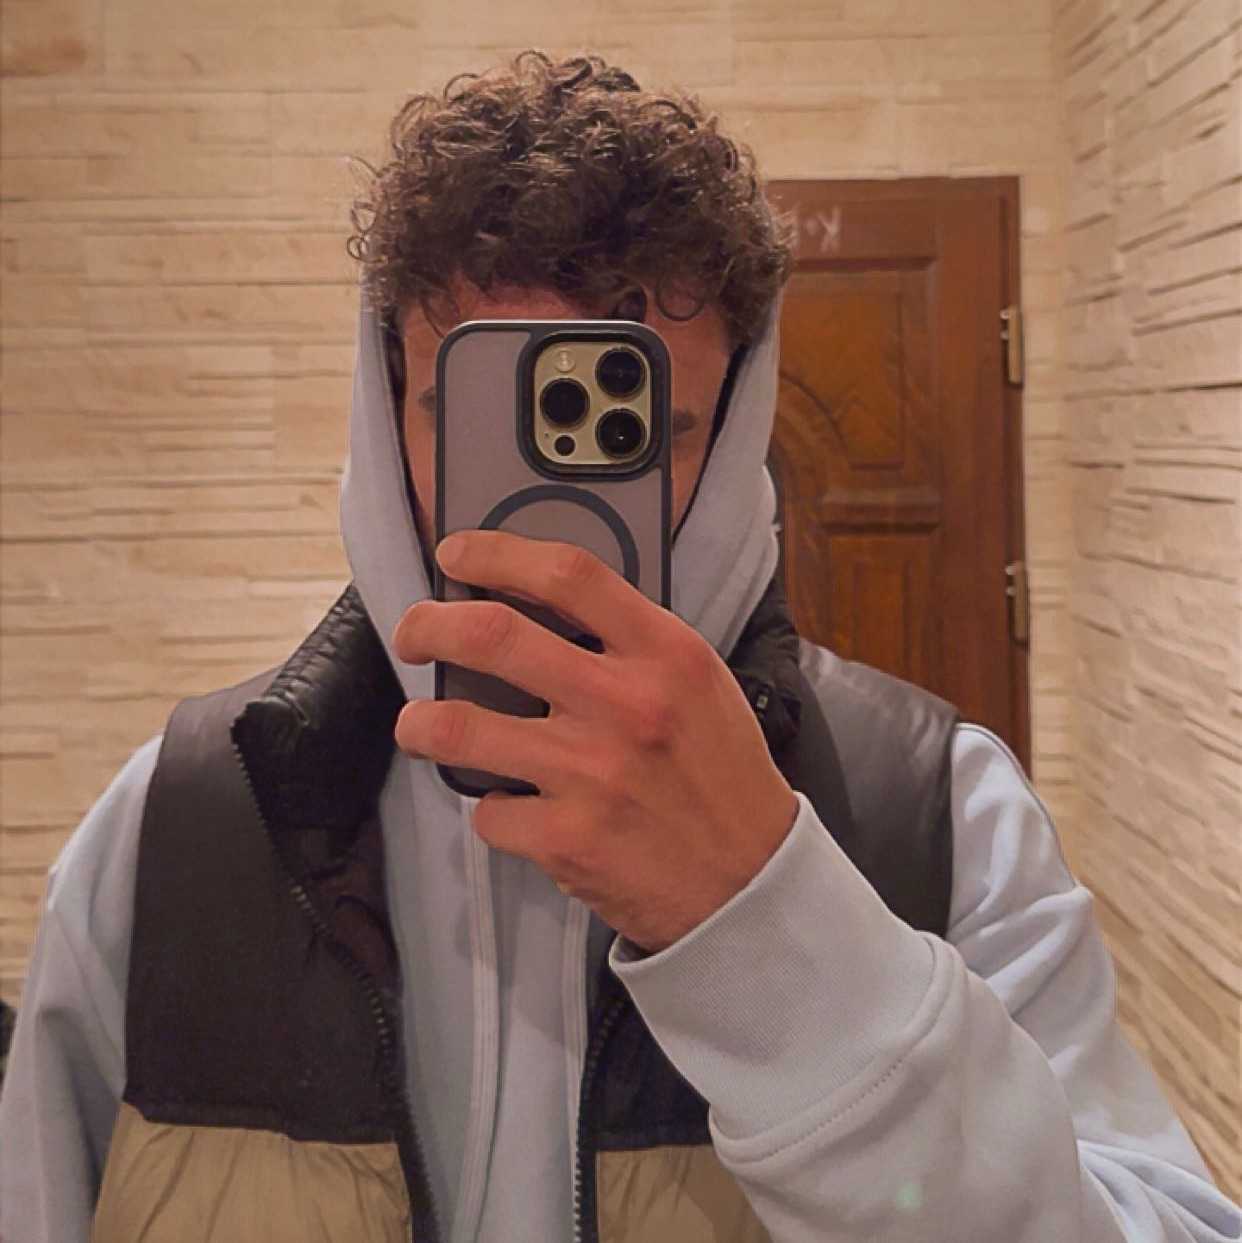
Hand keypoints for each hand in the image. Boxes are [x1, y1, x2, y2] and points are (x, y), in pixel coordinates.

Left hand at [392, 530, 799, 952]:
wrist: (751, 882)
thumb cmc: (721, 775)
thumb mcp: (699, 683)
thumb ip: (632, 643)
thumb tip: (540, 611)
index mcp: (665, 654)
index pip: (568, 574)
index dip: (497, 553)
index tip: (458, 553)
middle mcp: (625, 705)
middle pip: (491, 636)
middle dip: (429, 626)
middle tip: (413, 634)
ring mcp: (591, 774)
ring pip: (458, 727)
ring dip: (421, 723)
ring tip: (420, 726)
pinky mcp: (567, 839)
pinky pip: (489, 811)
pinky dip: (492, 809)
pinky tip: (516, 810)